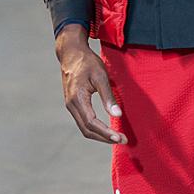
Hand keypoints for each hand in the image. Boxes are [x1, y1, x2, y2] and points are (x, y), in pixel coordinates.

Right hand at [56, 27, 126, 144]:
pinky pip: (83, 122)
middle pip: (87, 130)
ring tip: (116, 137)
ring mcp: (71, 106)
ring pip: (84, 128)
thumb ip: (108, 97)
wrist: (71, 53)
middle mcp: (71, 105)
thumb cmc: (87, 62)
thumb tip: (117, 115)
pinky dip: (95, 129)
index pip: (92, 123)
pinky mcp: (73, 104)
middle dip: (105, 138)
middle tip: (122, 140)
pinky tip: (106, 129)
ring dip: (100, 135)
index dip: (106, 133)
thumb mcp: (101, 76)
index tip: (120, 138)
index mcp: (77, 99)